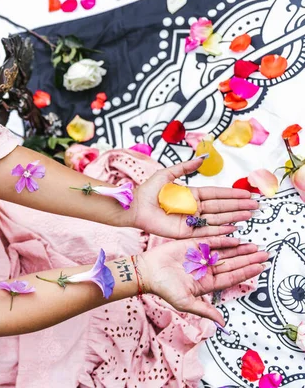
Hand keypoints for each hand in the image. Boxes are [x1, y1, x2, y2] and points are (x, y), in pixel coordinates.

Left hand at [128, 157, 258, 238]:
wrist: (135, 206)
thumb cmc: (147, 191)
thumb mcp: (167, 174)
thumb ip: (185, 167)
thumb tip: (202, 158)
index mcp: (191, 195)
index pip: (216, 194)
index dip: (232, 194)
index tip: (247, 194)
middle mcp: (194, 209)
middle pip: (221, 207)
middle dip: (238, 206)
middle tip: (256, 206)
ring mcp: (191, 221)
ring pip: (216, 219)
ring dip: (233, 217)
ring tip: (249, 215)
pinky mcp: (185, 232)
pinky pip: (205, 232)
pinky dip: (219, 231)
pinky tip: (233, 229)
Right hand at [139, 236, 267, 323]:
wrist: (147, 271)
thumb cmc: (164, 288)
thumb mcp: (186, 303)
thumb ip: (205, 310)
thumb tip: (223, 323)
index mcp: (207, 283)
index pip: (232, 277)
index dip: (247, 272)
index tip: (261, 267)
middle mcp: (206, 269)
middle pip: (232, 264)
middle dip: (249, 259)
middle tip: (265, 253)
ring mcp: (200, 256)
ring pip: (225, 252)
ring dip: (240, 249)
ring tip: (255, 245)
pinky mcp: (192, 244)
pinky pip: (211, 241)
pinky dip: (224, 240)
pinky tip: (236, 239)